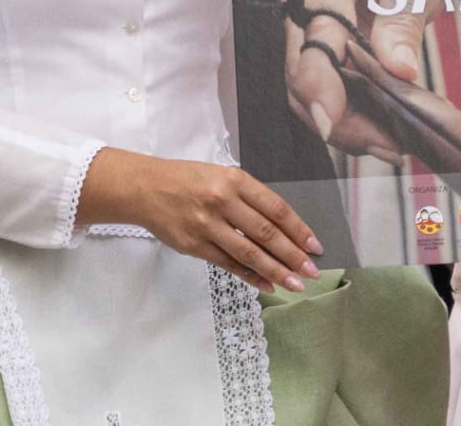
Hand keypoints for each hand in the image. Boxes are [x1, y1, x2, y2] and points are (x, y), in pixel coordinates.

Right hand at [85, 150, 321, 293]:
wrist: (145, 188)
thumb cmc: (189, 180)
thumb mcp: (223, 176)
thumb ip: (250, 198)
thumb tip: (283, 228)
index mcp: (235, 180)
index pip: (275, 208)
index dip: (298, 229)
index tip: (315, 246)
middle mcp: (222, 202)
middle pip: (266, 234)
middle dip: (293, 256)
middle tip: (313, 271)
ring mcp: (207, 226)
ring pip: (249, 253)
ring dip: (276, 271)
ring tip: (296, 284)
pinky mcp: (194, 246)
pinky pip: (228, 264)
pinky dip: (250, 276)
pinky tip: (267, 285)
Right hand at [286, 0, 460, 156]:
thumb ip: (403, 23)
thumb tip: (399, 72)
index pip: (313, 31)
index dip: (318, 81)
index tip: (332, 119)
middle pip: (303, 69)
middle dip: (338, 115)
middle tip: (386, 146)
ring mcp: (313, 24)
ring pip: (311, 88)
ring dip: (346, 124)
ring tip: (392, 147)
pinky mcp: (329, 45)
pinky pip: (330, 88)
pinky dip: (354, 115)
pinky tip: (385, 134)